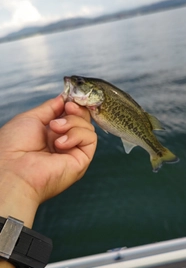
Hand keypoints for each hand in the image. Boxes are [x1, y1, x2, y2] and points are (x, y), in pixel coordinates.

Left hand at [0, 95, 96, 226]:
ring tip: (55, 129)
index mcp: (50, 134)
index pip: (71, 115)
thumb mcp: (31, 118)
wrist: (13, 170)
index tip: (68, 99)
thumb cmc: (13, 147)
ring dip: (72, 122)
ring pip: (88, 127)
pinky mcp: (82, 160)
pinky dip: (77, 135)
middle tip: (67, 108)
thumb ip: (50, 108)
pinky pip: (90, 138)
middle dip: (76, 110)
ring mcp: (73, 152)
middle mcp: (63, 143)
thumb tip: (64, 98)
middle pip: (83, 120)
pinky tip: (60, 143)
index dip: (73, 105)